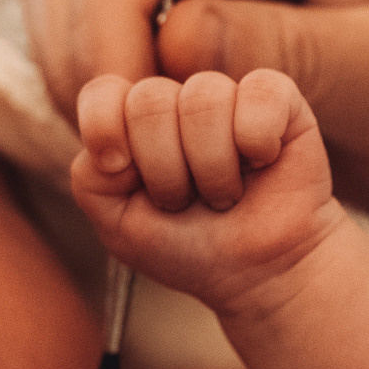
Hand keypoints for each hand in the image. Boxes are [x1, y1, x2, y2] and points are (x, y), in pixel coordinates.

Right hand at [26, 0, 368, 212]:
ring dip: (74, 61)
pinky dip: (97, 83)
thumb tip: (171, 43)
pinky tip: (132, 145)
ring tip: (119, 148)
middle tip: (108, 140)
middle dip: (76, 38)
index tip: (113, 107)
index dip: (105, 10)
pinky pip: (109, 29)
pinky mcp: (205, 12)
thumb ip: (297, 52)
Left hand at [70, 69, 344, 312]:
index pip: (103, 94)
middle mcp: (178, 103)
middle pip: (149, 100)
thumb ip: (91, 179)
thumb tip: (114, 142)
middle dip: (166, 170)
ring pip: (203, 98)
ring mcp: (226, 97)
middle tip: (188, 201)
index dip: (104, 129)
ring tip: (227, 194)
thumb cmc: (192, 250)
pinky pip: (259, 94)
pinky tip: (263, 164)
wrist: (263, 274)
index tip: (120, 171)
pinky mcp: (277, 98)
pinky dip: (258, 143)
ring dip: (213, 169)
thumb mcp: (120, 228)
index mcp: (133, 126)